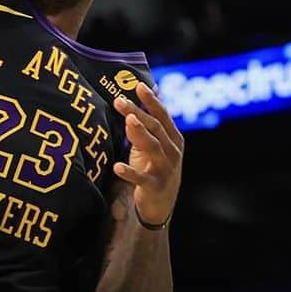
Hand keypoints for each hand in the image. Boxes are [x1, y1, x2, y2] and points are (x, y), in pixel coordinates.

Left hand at [112, 81, 182, 225]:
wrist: (160, 205)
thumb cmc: (153, 169)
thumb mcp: (152, 146)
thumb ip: (146, 126)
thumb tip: (136, 102)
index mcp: (173, 139)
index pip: (162, 115)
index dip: (151, 100)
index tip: (138, 86)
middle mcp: (172, 151)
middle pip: (155, 128)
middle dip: (138, 112)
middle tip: (120, 100)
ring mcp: (165, 169)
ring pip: (154, 147)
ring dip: (140, 133)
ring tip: (128, 121)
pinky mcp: (155, 187)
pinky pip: (141, 179)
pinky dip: (130, 173)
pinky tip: (117, 167)